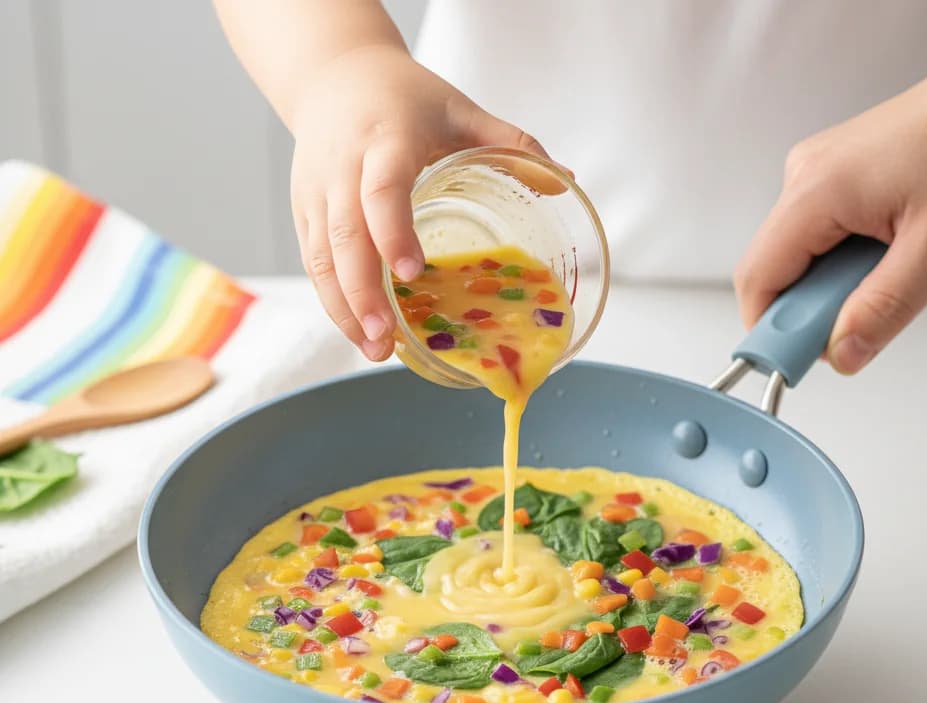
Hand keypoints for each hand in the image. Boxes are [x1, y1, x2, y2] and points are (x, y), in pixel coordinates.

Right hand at [289, 45, 551, 359]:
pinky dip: (334, 300)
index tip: (412, 272)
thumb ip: (511, 143)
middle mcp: (342, 167)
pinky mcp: (303, 210)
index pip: (381, 189)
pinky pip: (314, 262)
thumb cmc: (403, 96)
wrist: (334, 73)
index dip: (392, 231)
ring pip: (321, 257)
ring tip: (375, 349)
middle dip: (362, 293)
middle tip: (387, 339)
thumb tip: (566, 184)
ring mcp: (317, 191)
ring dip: (345, 308)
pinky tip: (360, 331)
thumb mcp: (460, 109)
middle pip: (344, 236)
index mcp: (385, 139)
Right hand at [734, 56, 926, 374]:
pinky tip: (912, 242)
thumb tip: (841, 354)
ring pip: (817, 264)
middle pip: (786, 276)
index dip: (774, 330)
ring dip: (866, 281)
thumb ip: (883, 309)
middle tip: (893, 299)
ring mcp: (819, 175)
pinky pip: (834, 242)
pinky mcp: (838, 178)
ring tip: (919, 260)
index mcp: (815, 191)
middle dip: (839, 303)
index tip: (807, 358)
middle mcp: (804, 178)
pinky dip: (872, 257)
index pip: (757, 281)